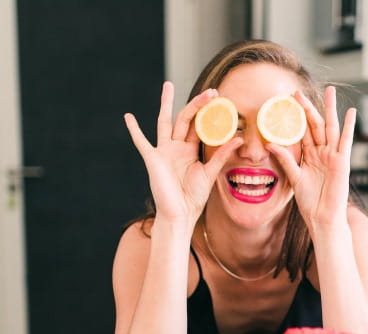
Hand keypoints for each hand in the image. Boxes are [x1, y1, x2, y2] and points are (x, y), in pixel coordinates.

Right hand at [124, 82, 242, 226]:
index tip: (219, 99)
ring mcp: (164, 151)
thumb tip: (239, 138)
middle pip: (185, 118)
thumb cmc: (193, 197)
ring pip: (165, 122)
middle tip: (210, 91)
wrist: (180, 214)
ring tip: (168, 85)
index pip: (199, 126)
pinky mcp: (153, 159)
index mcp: (190, 150)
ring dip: (166, 104)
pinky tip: (128, 117)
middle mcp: (176, 147)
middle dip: (196, 104)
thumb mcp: (210, 173)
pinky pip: (141, 142)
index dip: (208, 113)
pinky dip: (134, 130)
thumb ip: (222, 154)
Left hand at [267, 86, 356, 234]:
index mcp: (309, 156)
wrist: (323, 217)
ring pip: (330, 128)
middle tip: (298, 92)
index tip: (286, 102)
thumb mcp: (294, 178)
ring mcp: (333, 156)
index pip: (301, 132)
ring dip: (330, 109)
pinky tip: (351, 112)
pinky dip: (349, 126)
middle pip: (315, 125)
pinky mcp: (342, 161)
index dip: (295, 118)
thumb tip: (269, 144)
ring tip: (330, 92)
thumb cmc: (310, 202)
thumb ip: (285, 160)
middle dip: (308, 108)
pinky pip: (346, 141)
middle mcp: (321, 153)